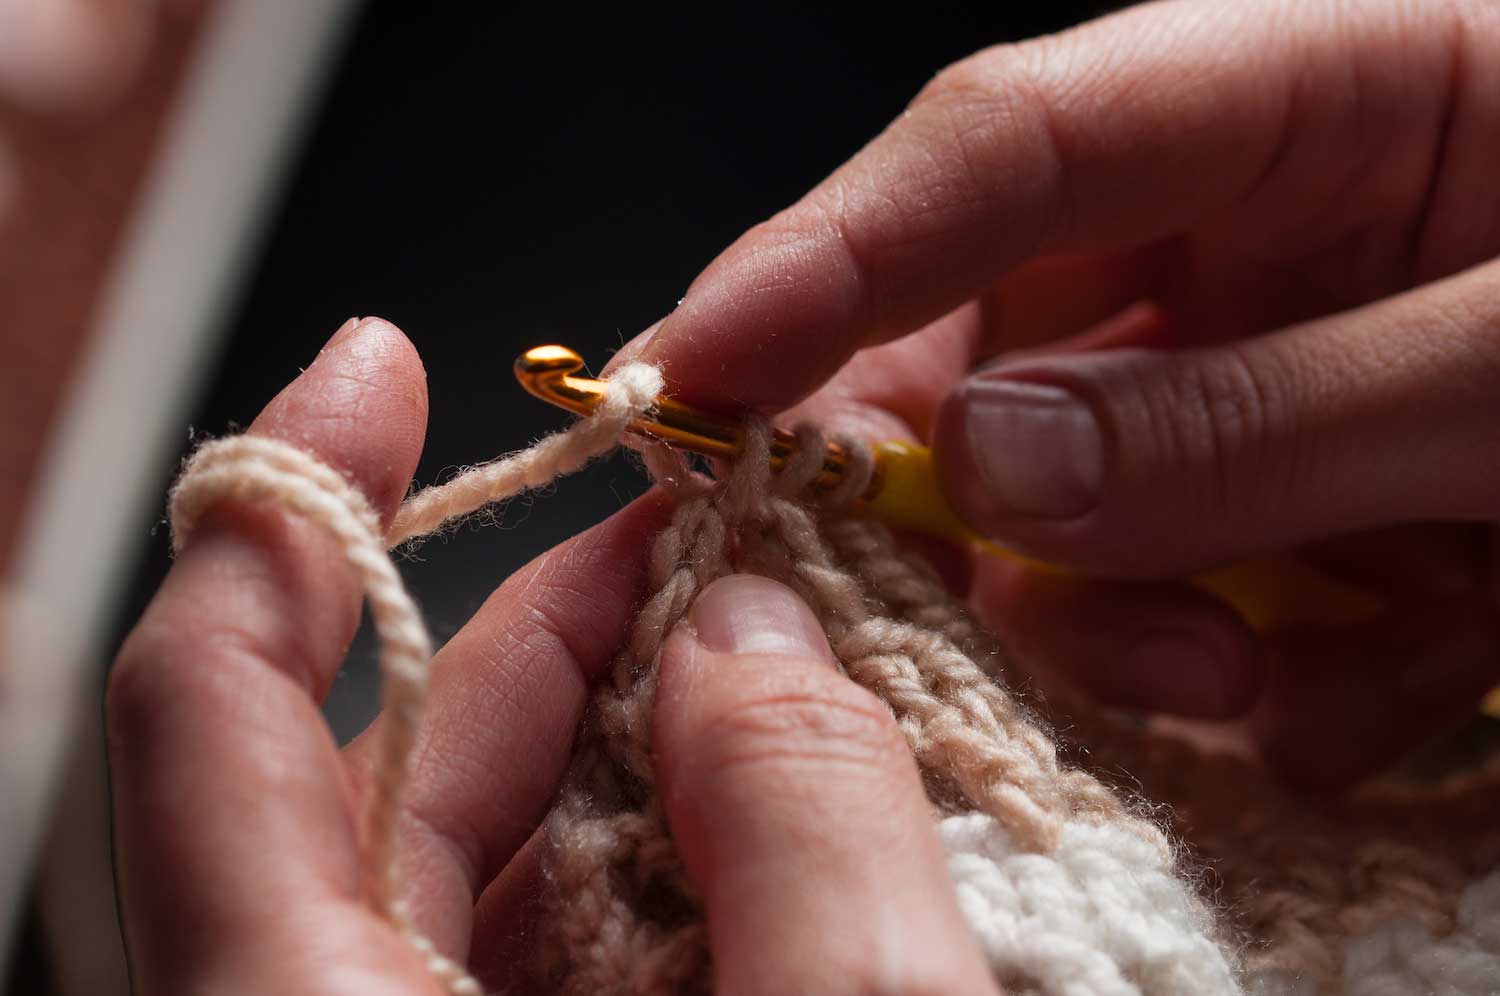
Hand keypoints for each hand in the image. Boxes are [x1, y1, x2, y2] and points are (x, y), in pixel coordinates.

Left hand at [108, 318, 996, 993]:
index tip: (383, 372)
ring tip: (785, 661)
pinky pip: (557, 939)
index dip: (287, 508)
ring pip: (486, 852)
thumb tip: (760, 629)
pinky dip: (664, 849)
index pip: (212, 713)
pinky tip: (787, 808)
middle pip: (385, 761)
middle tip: (719, 536)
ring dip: (636, 735)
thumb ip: (807, 824)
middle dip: (561, 617)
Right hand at [610, 0, 1499, 786]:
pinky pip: (1202, 599)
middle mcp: (1261, 239)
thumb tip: (986, 468)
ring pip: (1079, 505)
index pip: (1011, 141)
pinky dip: (1264, 672)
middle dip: (963, 488)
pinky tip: (1385, 682)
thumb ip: (1268, 414)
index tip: (695, 365)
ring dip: (1132, 618)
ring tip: (1259, 679)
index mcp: (1322, 102)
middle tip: (941, 599)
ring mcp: (1274, 387)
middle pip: (999, 340)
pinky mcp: (1316, 513)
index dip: (832, 247)